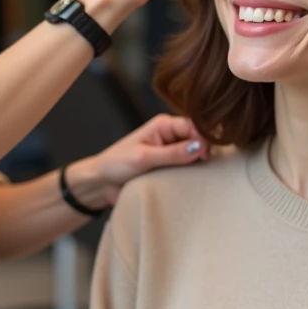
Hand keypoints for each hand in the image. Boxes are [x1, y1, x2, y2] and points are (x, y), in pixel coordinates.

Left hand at [71, 115, 210, 208]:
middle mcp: (170, 136)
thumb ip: (172, 153)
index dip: (204, 139)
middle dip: (204, 152)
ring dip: (198, 165)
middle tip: (206, 167)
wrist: (101, 183)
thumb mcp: (144, 158)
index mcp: (164, 125)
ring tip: (201, 177)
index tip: (206, 156)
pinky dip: (192, 175)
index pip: (194, 126)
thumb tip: (200, 147)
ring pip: (195, 156)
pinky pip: (188, 169)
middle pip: (198, 140)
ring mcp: (171, 152)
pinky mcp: (170, 168)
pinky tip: (194, 182)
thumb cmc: (116, 164)